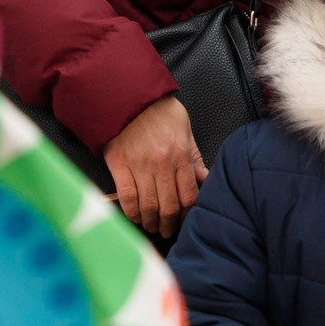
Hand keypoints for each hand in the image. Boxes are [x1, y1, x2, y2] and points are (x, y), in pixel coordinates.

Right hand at [104, 95, 203, 237]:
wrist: (127, 94)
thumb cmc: (158, 109)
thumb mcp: (184, 127)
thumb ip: (193, 156)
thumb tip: (205, 178)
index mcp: (181, 154)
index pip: (189, 195)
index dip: (188, 215)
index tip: (185, 222)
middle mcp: (162, 163)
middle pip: (170, 206)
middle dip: (170, 224)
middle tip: (169, 231)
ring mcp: (139, 165)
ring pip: (149, 206)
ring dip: (152, 223)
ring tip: (153, 227)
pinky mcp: (119, 165)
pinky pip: (127, 197)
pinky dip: (132, 213)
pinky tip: (135, 217)